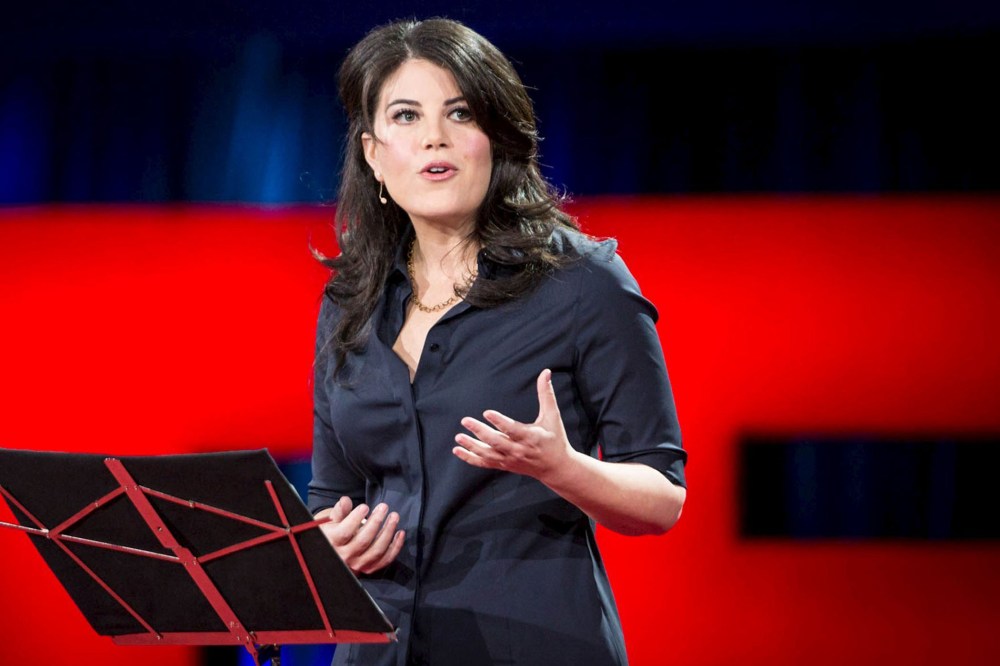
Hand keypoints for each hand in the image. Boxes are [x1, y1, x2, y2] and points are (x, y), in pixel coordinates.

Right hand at [315, 496, 404, 574]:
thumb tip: (345, 500)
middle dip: (376, 522)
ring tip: (394, 516)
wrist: (333, 553)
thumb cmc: (332, 533)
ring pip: (377, 550)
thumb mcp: (329, 522)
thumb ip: (339, 512)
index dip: (355, 519)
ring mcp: (358, 564)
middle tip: (384, 507)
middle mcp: (345, 556)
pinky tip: (400, 533)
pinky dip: (395, 547)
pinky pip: (385, 560)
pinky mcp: (368, 569)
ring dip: (388, 532)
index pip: (344, 532)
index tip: (365, 507)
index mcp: (332, 543)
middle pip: (363, 541)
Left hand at [453, 368, 574, 482]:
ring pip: (487, 454)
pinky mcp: (505, 465)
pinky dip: (470, 458)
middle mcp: (518, 450)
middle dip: (480, 432)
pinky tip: (458, 450)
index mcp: (530, 437)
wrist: (556, 468)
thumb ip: (546, 394)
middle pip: (496, 442)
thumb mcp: (552, 416)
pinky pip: (485, 463)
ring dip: (472, 446)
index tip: (487, 413)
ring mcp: (510, 459)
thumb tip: (545, 372)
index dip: (499, 422)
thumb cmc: (555, 439)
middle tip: (465, 421)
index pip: (512, 429)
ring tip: (458, 438)